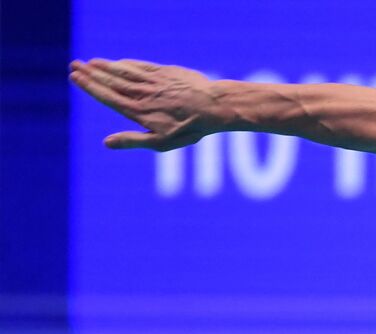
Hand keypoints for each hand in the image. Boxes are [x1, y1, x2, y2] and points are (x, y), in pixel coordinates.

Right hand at [69, 58, 223, 150]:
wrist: (213, 106)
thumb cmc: (189, 129)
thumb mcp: (161, 142)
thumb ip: (132, 141)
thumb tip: (106, 143)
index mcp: (137, 111)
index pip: (107, 96)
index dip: (90, 87)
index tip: (75, 78)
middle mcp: (142, 94)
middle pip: (111, 81)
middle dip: (91, 73)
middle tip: (74, 65)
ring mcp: (153, 81)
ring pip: (124, 71)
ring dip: (106, 66)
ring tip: (91, 62)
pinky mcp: (165, 73)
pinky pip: (142, 66)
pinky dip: (128, 64)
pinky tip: (119, 62)